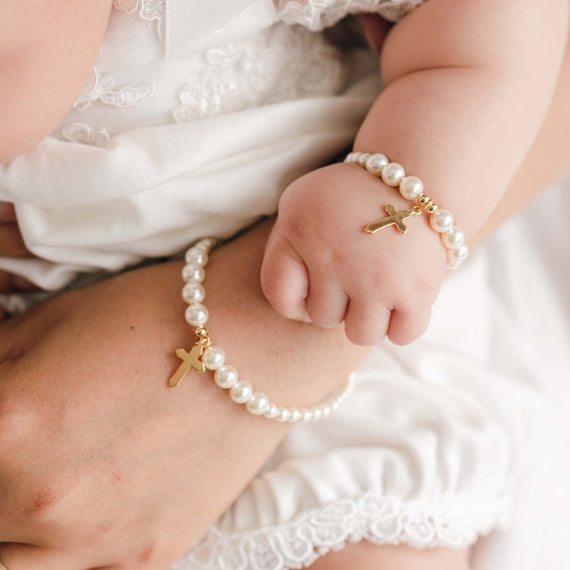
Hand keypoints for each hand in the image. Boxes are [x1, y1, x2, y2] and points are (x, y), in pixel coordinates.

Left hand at [0, 219, 363, 569]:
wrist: (254, 340)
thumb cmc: (160, 315)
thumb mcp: (55, 321)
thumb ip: (0, 363)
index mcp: (10, 427)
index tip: (8, 417)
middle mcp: (46, 500)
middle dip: (1, 472)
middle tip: (31, 444)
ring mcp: (100, 540)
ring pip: (16, 565)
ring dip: (18, 529)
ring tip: (49, 485)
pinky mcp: (150, 553)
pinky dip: (76, 546)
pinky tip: (97, 504)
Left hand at [260, 163, 446, 345]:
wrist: (414, 172)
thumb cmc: (349, 194)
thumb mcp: (297, 202)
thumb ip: (281, 248)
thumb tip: (296, 305)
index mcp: (301, 235)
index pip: (280, 298)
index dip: (296, 298)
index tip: (313, 282)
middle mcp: (335, 261)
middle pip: (322, 318)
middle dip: (335, 301)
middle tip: (352, 273)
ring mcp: (377, 280)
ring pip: (360, 334)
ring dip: (366, 317)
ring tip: (374, 289)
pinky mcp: (418, 290)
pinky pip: (402, 336)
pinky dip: (401, 325)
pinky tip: (399, 300)